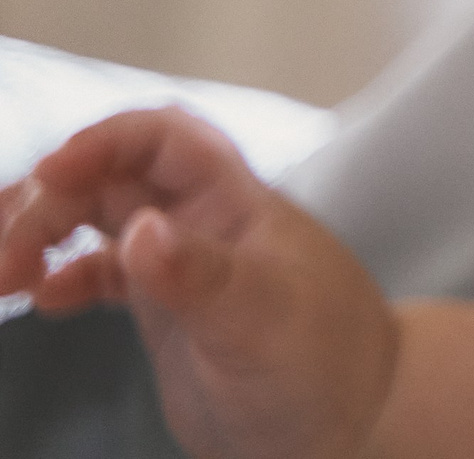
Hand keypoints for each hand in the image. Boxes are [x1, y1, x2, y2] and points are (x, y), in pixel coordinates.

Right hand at [0, 109, 394, 458]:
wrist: (354, 418)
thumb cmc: (329, 360)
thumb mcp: (264, 319)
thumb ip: (202, 276)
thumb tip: (140, 233)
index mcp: (237, 203)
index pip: (164, 139)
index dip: (103, 141)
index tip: (48, 174)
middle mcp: (206, 221)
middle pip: (113, 176)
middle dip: (51, 201)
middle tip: (7, 257)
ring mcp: (185, 262)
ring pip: (100, 218)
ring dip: (44, 232)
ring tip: (5, 273)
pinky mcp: (169, 308)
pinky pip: (103, 273)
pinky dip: (64, 277)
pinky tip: (42, 298)